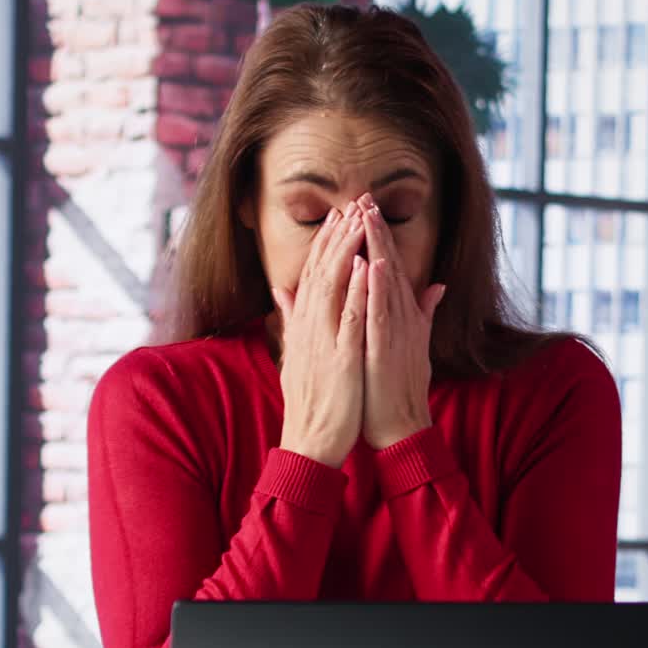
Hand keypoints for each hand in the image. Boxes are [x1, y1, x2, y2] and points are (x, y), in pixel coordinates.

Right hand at [272, 203, 368, 469]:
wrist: (310, 443)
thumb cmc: (309, 402)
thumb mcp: (296, 355)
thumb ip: (291, 320)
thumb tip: (281, 290)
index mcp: (302, 328)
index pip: (312, 276)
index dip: (325, 244)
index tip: (337, 215)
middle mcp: (309, 329)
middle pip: (321, 273)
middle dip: (336, 237)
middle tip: (350, 204)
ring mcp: (324, 343)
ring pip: (334, 288)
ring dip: (347, 252)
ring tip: (359, 221)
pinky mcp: (340, 360)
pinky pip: (350, 320)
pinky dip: (357, 292)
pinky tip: (366, 268)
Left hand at [357, 194, 445, 451]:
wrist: (400, 428)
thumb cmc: (396, 389)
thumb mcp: (410, 344)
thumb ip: (420, 313)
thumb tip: (435, 286)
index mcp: (399, 316)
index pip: (387, 267)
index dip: (378, 236)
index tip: (364, 208)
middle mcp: (401, 319)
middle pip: (388, 265)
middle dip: (377, 230)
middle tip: (365, 196)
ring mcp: (396, 332)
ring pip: (386, 281)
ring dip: (379, 247)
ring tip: (368, 215)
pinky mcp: (388, 349)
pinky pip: (382, 313)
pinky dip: (378, 288)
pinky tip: (374, 263)